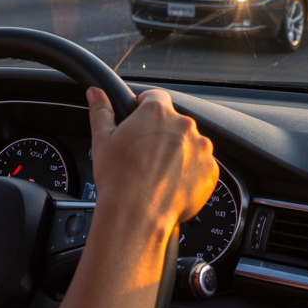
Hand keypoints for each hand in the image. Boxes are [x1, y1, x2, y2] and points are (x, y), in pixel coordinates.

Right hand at [86, 88, 216, 231]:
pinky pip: (202, 166)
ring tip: (158, 173)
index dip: (145, 108)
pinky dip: (191, 173)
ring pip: (190, 144)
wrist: (137, 214)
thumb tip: (96, 93)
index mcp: (157, 112)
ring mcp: (201, 148)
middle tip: (145, 155)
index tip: (140, 121)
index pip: (156, 97)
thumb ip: (101, 110)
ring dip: (178, 153)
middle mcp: (184, 125)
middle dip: (162, 135)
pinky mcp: (211, 170)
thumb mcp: (102, 140)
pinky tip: (172, 184)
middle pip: (174, 122)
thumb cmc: (118, 178)